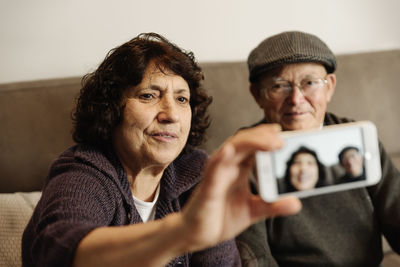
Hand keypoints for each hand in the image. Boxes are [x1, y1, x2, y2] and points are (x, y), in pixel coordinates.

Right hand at [181, 124, 301, 250]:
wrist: (197, 235)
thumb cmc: (220, 218)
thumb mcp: (253, 211)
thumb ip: (273, 206)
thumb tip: (296, 202)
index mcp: (238, 169)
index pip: (253, 146)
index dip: (267, 137)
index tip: (286, 134)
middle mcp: (227, 167)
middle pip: (244, 142)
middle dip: (263, 136)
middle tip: (282, 137)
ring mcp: (216, 175)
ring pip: (231, 149)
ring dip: (250, 142)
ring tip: (271, 141)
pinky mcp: (207, 189)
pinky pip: (212, 171)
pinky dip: (220, 159)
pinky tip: (229, 151)